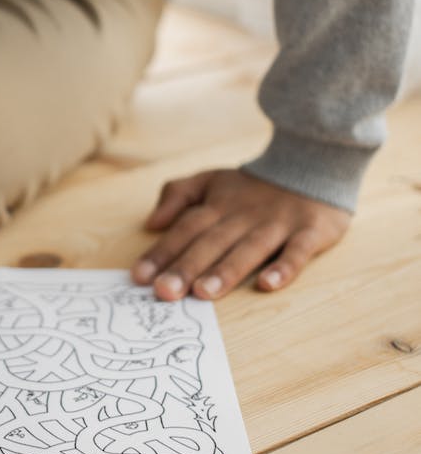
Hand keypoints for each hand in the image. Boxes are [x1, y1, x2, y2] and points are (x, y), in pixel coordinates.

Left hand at [131, 168, 350, 300]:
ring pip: (248, 249)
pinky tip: (268, 285)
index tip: (139, 277)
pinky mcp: (310, 231)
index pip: (184, 229)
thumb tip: (151, 222)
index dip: (161, 252)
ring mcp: (277, 224)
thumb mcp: (212, 179)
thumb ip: (179, 195)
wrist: (313, 160)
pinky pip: (297, 251)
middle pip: (211, 242)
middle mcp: (244, 215)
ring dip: (226, 271)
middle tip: (164, 292)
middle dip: (186, 267)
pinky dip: (284, 267)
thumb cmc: (254, 185)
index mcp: (218, 205)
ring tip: (203, 293)